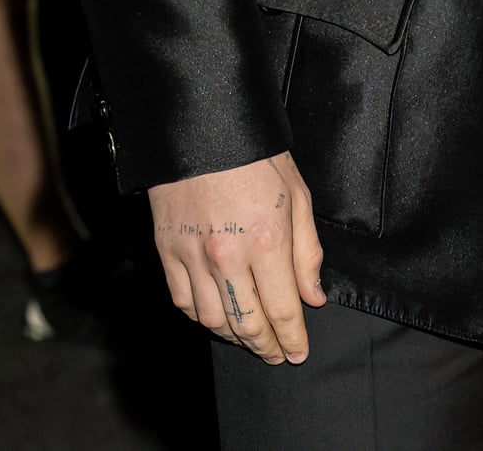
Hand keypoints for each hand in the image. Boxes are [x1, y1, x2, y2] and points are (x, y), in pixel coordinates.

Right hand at [150, 152, 326, 362]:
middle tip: (277, 355)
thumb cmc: (256, 156)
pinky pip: (184, 302)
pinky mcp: (168, 252)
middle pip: (247, 324)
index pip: (282, 309)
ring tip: (250, 340)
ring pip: (213, 320)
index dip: (291, 337)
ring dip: (234, 338)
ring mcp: (193, 257)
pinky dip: (201, 319)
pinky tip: (217, 318)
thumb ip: (307, 251)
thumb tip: (313, 295)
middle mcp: (228, 256)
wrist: (203, 127)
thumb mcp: (297, 194)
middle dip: (266, 346)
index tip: (297, 352)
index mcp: (267, 240)